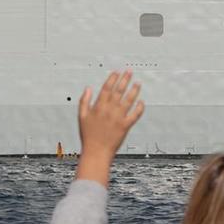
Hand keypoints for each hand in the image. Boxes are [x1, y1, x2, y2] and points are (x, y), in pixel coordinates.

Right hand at [76, 70, 143, 184]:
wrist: (96, 152)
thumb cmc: (88, 136)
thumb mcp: (82, 117)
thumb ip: (84, 101)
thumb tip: (88, 88)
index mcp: (98, 107)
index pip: (106, 88)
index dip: (112, 78)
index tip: (117, 72)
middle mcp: (109, 110)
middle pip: (118, 91)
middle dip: (124, 80)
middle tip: (129, 72)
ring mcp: (118, 117)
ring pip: (128, 100)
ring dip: (134, 90)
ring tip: (138, 83)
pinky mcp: (125, 126)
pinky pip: (135, 115)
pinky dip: (139, 108)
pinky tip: (141, 102)